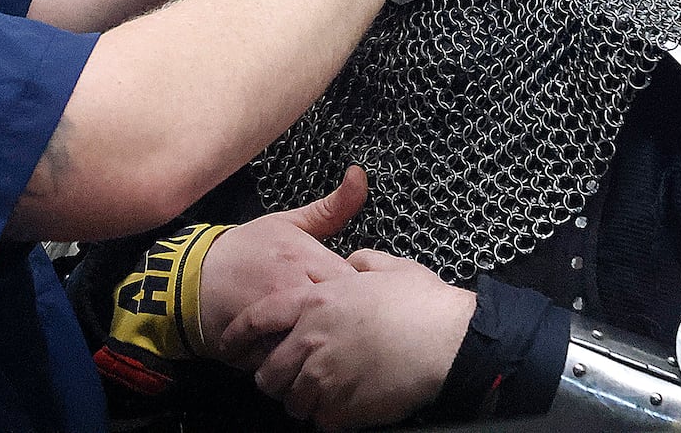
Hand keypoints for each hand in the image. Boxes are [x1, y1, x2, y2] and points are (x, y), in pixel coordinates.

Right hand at [195, 166, 367, 360]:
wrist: (191, 281)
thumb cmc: (245, 251)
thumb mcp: (288, 223)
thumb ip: (331, 208)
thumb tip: (361, 175)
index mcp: (302, 256)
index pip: (355, 283)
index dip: (363, 292)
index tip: (360, 296)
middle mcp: (289, 288)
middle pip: (340, 314)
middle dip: (348, 320)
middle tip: (349, 322)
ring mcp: (272, 322)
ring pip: (318, 343)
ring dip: (327, 345)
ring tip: (329, 341)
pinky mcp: (258, 349)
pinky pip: (292, 364)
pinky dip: (301, 364)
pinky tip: (305, 358)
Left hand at [221, 249, 475, 430]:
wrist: (450, 343)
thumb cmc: (421, 303)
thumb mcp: (386, 267)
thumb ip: (358, 263)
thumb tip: (350, 264)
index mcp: (315, 302)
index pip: (258, 318)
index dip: (237, 333)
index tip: (230, 344)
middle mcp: (311, 340)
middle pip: (267, 371)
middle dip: (275, 376)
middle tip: (292, 376)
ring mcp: (324, 378)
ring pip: (291, 401)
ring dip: (302, 399)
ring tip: (321, 393)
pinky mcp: (342, 410)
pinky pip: (320, 421)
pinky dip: (328, 418)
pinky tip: (345, 407)